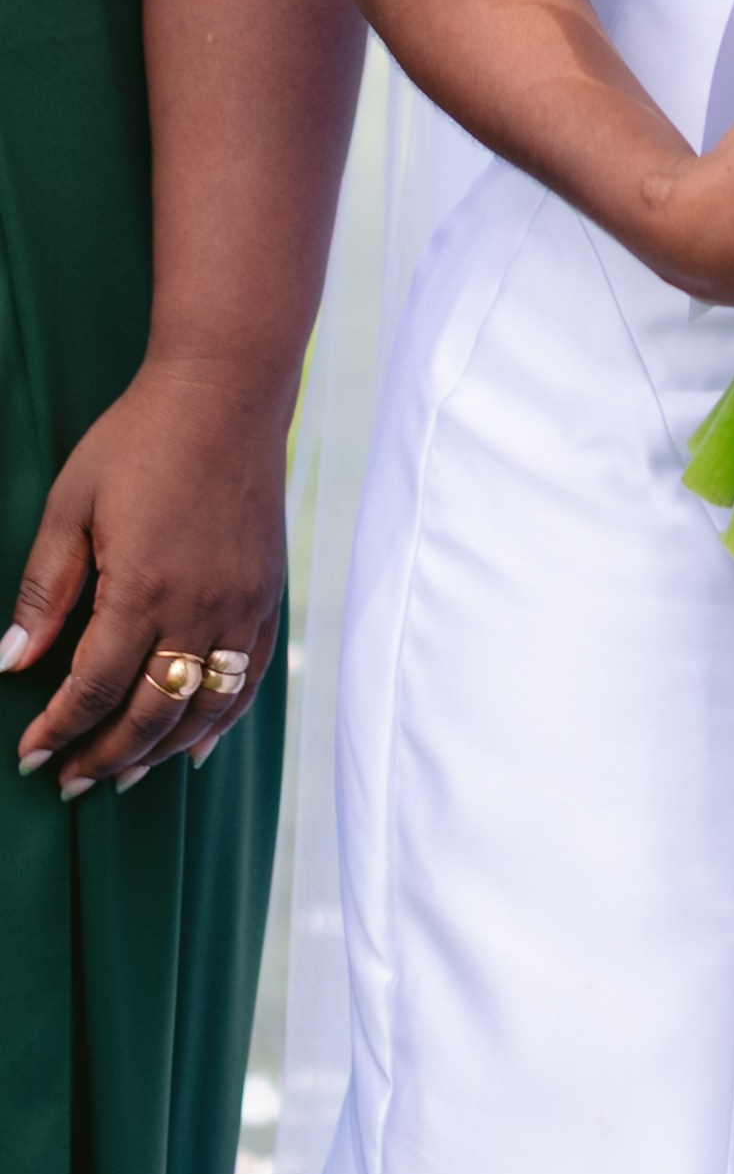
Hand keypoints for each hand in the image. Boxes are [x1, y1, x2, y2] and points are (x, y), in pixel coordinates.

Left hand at [6, 358, 288, 797]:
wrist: (227, 390)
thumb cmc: (139, 439)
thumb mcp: (70, 505)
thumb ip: (44, 590)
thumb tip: (10, 663)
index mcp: (141, 588)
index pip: (94, 690)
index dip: (58, 731)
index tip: (30, 756)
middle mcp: (198, 607)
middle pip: (150, 714)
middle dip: (104, 757)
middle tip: (70, 782)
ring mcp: (241, 602)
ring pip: (203, 707)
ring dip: (159, 752)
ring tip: (124, 777)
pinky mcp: (268, 591)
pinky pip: (248, 677)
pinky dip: (222, 720)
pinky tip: (195, 745)